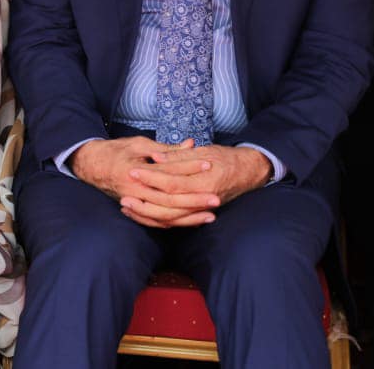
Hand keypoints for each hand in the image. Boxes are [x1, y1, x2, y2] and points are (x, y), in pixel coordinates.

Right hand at [71, 137, 217, 228]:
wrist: (90, 165)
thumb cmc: (115, 151)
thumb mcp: (139, 144)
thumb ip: (166, 149)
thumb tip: (191, 145)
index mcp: (135, 170)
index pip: (167, 171)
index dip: (189, 168)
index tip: (208, 165)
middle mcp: (134, 190)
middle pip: (169, 199)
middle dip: (194, 200)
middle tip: (216, 198)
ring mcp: (134, 202)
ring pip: (164, 215)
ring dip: (188, 217)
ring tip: (210, 215)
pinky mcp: (134, 209)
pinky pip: (156, 222)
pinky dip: (175, 223)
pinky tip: (191, 222)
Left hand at [127, 144, 270, 223]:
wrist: (250, 171)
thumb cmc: (226, 158)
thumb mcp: (204, 151)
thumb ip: (180, 156)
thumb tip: (156, 158)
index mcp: (204, 181)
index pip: (172, 182)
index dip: (151, 177)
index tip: (132, 171)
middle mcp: (203, 199)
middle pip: (168, 206)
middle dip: (144, 204)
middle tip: (123, 199)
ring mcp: (202, 208)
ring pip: (171, 218)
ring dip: (148, 215)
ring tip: (127, 208)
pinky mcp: (199, 213)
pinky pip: (177, 221)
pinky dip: (158, 220)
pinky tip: (142, 214)